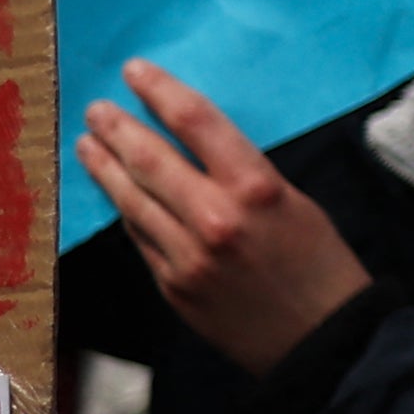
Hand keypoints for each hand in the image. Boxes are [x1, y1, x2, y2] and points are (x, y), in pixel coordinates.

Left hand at [84, 59, 375, 375]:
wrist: (324, 340)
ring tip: (88, 146)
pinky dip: (127, 212)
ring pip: (133, 201)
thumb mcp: (298, 204)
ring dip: (106, 169)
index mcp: (257, 189)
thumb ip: (246, 179)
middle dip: (118, 129)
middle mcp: (215, 219)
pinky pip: (141, 239)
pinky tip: (118, 196)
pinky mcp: (173, 287)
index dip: (161, 92)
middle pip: (151, 160)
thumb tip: (198, 155)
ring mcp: (187, 256)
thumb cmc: (324, 266)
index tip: (137, 72)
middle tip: (97, 109)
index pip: (197, 123)